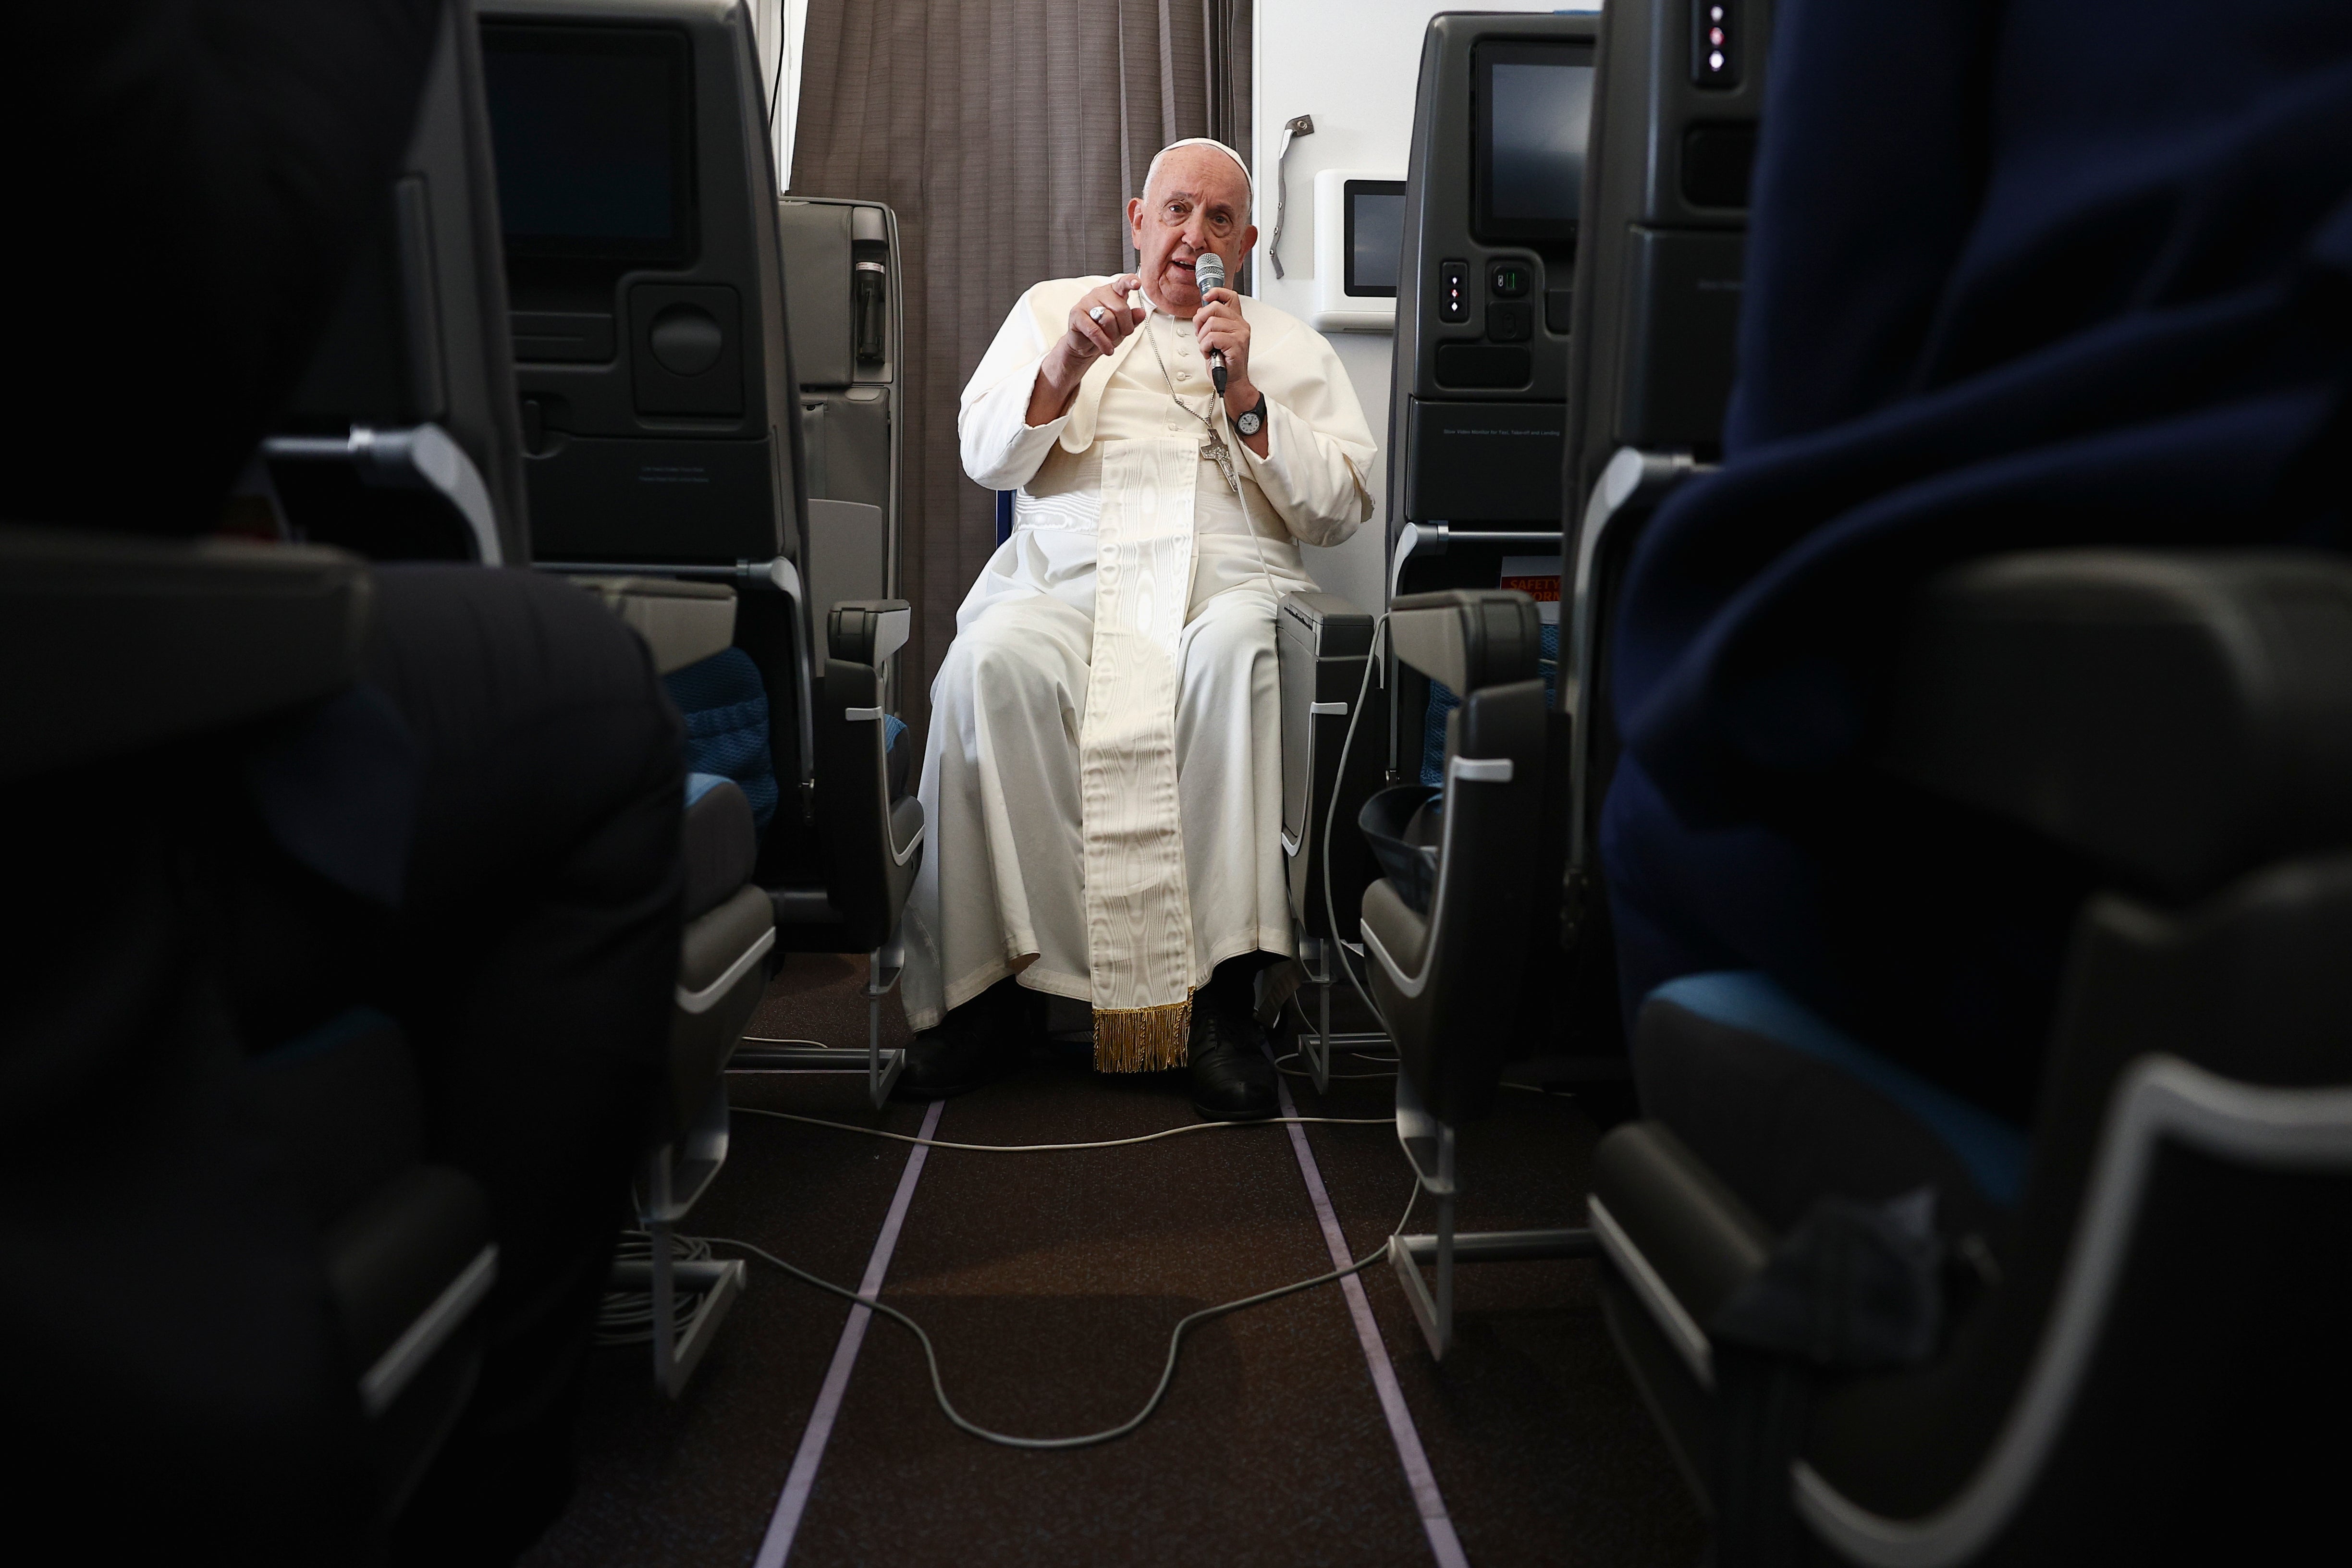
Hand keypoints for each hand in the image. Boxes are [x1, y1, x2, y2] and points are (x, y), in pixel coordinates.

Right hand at [1028, 275, 1144, 424]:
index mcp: (1107, 296)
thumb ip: (1130, 321)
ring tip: (1110, 346)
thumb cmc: (1099, 341)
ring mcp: (1082, 308)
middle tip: (1120, 337)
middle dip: (1124, 325)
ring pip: (1107, 316)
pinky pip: (1093, 329)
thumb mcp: (1119, 333)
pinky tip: (1107, 352)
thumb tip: (1141, 312)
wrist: (1076, 357)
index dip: (1128, 282)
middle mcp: (1094, 297)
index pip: (1120, 284)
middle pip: (1119, 306)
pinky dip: (1103, 341)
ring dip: (1114, 335)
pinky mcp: (1073, 321)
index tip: (1136, 284)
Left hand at [1192, 287, 1252, 410]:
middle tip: (1201, 334)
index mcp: (1237, 321)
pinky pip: (1212, 337)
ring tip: (1207, 347)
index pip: (1230, 296)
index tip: (1205, 297)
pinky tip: (1210, 353)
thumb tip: (1200, 311)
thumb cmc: (1223, 362)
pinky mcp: (1236, 344)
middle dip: (1200, 320)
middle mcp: (1241, 325)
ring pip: (1211, 323)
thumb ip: (1211, 322)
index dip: (1216, 292)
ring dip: (1202, 337)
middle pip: (1215, 307)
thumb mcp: (1216, 338)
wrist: (1231, 382)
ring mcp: (1241, 334)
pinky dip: (1205, 347)